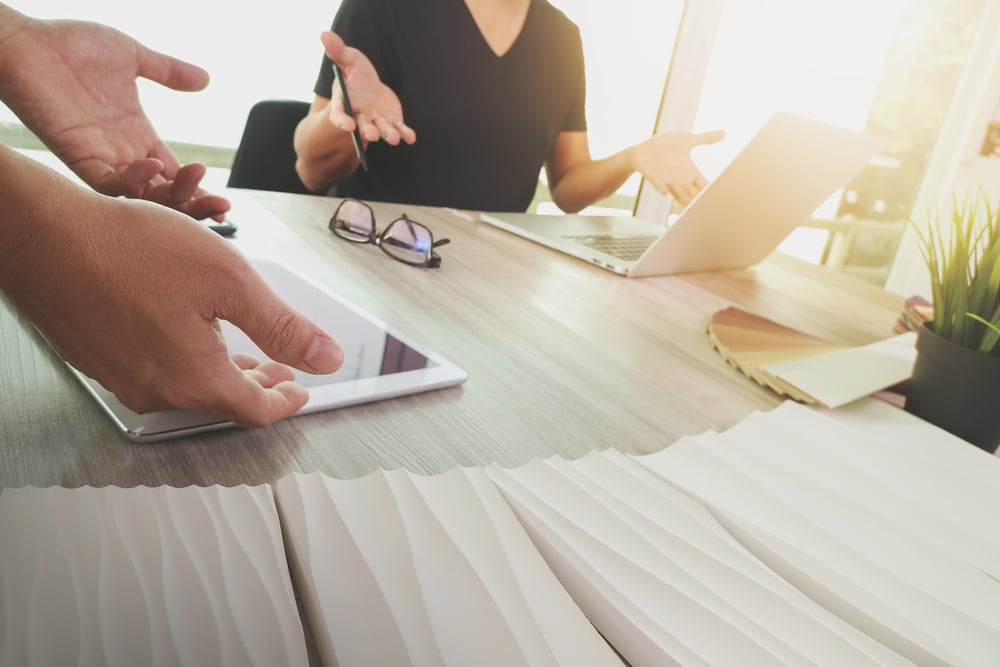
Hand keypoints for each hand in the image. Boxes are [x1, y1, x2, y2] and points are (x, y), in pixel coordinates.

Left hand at [0, 14, 228, 219]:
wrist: (25, 41)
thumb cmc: (69, 45)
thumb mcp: (134, 56)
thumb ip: (169, 71)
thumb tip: (205, 78)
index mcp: (137, 135)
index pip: (174, 175)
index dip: (199, 192)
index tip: (224, 202)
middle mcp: (122, 153)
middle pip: (164, 194)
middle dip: (195, 204)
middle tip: (221, 206)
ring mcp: (101, 156)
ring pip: (141, 196)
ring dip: (171, 196)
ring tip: (196, 181)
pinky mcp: (78, 155)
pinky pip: (107, 182)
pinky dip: (131, 180)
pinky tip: (150, 164)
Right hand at [2, 156, 343, 427]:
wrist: (43, 236)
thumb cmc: (128, 250)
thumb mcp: (229, 281)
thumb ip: (282, 325)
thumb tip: (326, 357)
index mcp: (195, 378)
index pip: (255, 411)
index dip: (286, 402)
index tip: (302, 391)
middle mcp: (157, 390)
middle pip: (222, 402)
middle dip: (257, 385)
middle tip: (279, 370)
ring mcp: (123, 378)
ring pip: (188, 387)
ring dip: (222, 372)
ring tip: (242, 353)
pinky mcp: (100, 359)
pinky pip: (156, 372)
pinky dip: (186, 360)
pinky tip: (190, 331)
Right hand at [320, 31, 415, 145]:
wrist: (369, 86)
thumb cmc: (355, 72)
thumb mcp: (347, 58)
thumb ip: (338, 51)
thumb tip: (324, 34)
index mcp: (345, 103)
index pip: (339, 114)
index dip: (342, 121)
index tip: (347, 126)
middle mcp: (359, 116)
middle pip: (362, 126)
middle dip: (367, 131)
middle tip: (371, 135)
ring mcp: (376, 121)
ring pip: (381, 130)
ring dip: (387, 135)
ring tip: (393, 139)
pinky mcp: (391, 121)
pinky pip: (398, 129)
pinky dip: (404, 133)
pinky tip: (411, 138)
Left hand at [630, 130, 724, 204]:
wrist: (641, 152)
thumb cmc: (665, 146)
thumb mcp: (686, 140)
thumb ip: (705, 138)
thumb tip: (724, 133)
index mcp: (690, 171)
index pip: (703, 184)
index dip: (710, 190)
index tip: (718, 194)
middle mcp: (680, 178)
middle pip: (694, 193)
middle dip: (700, 199)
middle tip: (707, 203)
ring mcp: (667, 180)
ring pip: (680, 194)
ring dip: (685, 199)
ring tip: (691, 203)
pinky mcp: (654, 177)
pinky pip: (659, 186)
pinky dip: (661, 188)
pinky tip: (664, 191)